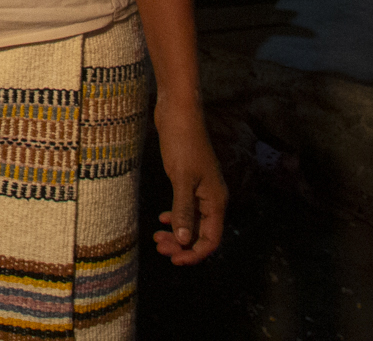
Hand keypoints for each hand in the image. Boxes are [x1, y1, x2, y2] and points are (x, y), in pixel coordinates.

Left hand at [150, 94, 226, 264]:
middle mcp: (212, 197)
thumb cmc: (182, 142)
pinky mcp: (190, 180)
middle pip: (201, 233)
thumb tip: (184, 241)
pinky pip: (186, 208)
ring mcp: (201, 189)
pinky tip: (163, 218)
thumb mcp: (181, 178)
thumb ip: (183, 210)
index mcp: (216, 200)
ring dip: (177, 232)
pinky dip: (176, 217)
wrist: (178, 112)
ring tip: (157, 237)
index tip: (174, 260)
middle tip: (158, 246)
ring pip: (192, 221)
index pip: (211, 239)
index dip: (195, 254)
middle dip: (182, 244)